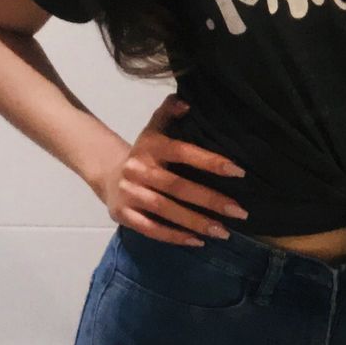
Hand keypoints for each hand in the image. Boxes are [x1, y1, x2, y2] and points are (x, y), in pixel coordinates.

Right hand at [93, 94, 249, 246]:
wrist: (106, 172)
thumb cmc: (145, 152)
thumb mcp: (154, 128)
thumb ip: (169, 113)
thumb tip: (187, 103)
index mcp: (150, 146)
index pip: (183, 152)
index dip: (210, 161)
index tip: (238, 172)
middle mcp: (138, 169)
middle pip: (177, 186)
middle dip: (210, 200)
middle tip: (239, 212)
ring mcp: (129, 193)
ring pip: (165, 210)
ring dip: (196, 222)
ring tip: (224, 231)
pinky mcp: (123, 215)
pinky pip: (150, 229)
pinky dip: (174, 237)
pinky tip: (198, 241)